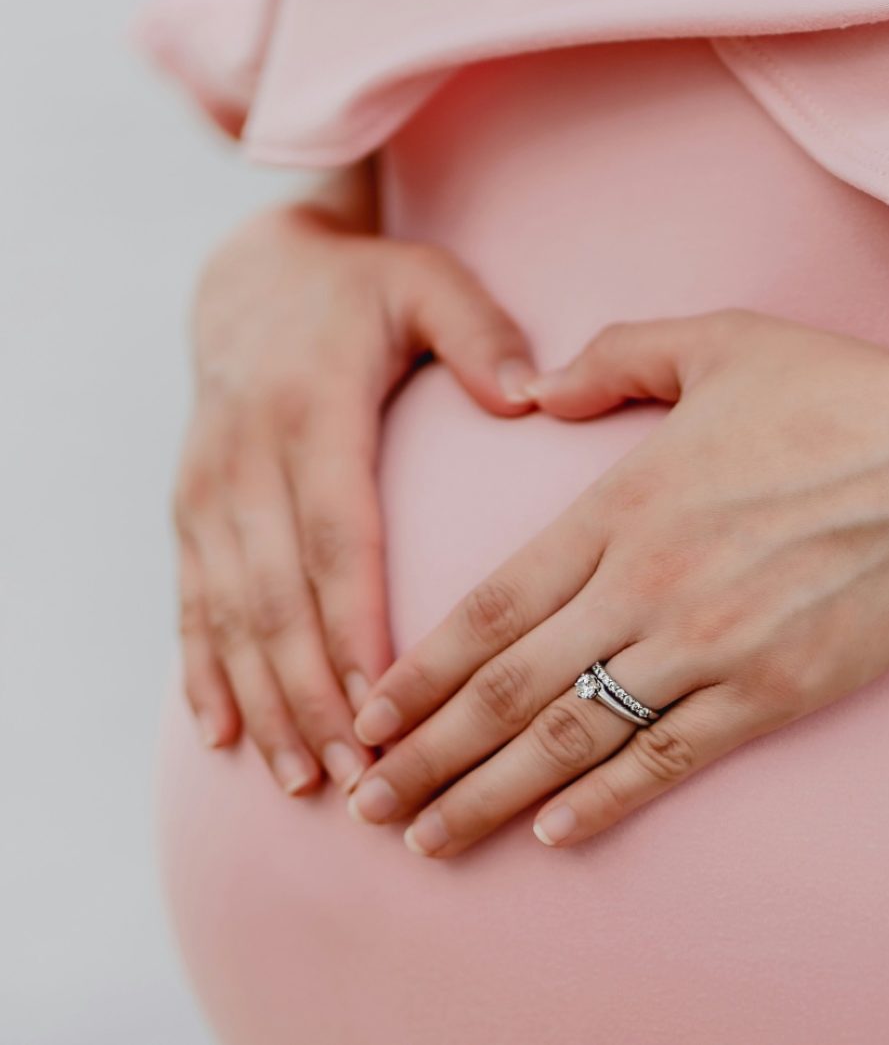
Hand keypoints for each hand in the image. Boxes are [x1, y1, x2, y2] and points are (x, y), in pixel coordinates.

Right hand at [173, 198, 537, 794]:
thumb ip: (480, 336)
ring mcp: (209, 490)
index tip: (387, 704)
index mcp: (313, 412)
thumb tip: (532, 396)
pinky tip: (221, 736)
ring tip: (306, 778)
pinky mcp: (191, 510)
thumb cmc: (360, 290)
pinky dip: (203, 672)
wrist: (251, 276)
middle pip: (278, 597)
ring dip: (265, 702)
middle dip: (315, 694)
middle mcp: (247, 459)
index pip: (338, 538)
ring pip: (229, 614)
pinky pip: (190, 601)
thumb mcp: (426, 285)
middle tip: (362, 776)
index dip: (355, 626)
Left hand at [347, 309, 888, 854]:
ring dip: (490, 795)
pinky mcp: (767, 693)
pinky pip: (667, 759)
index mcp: (619, 508)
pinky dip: (605, 801)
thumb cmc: (835, 398)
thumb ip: (613, 357)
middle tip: (364, 800)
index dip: (421, 670)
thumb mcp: (716, 342)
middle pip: (508, 688)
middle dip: (427, 753)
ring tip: (429, 838)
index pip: (491, 606)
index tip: (369, 713)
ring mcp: (705, 647)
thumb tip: (539, 387)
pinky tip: (554, 835)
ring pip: (572, 738)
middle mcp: (644, 586)